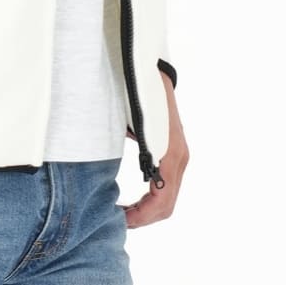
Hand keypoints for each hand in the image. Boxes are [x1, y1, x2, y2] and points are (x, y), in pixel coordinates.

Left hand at [121, 70, 188, 227]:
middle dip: (142, 218)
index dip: (140, 216)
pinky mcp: (173, 152)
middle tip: (116, 221)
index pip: (161, 199)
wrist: (146, 63)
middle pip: (167, 206)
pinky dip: (151, 199)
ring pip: (168, 198)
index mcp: (170, 151)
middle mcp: (179, 156)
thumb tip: (106, 174)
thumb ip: (123, 144)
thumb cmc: (133, 88)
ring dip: (147, 211)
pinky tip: (132, 201)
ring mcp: (179, 154)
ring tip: (121, 214)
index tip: (118, 219)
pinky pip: (166, 186)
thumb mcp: (125, 118)